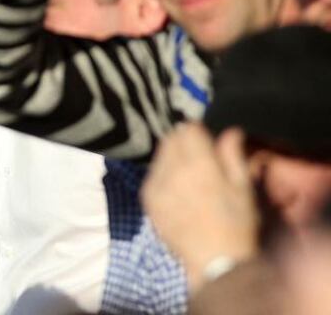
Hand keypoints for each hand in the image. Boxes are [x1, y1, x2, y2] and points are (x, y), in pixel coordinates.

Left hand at [142, 123, 258, 291]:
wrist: (214, 261)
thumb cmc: (236, 223)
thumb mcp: (242, 188)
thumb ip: (232, 155)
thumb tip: (230, 130)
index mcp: (199, 164)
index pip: (188, 129)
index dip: (198, 131)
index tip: (206, 141)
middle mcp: (173, 170)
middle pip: (170, 139)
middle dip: (183, 141)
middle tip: (197, 155)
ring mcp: (156, 185)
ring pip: (159, 156)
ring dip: (171, 156)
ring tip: (187, 173)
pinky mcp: (147, 199)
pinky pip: (152, 174)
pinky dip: (162, 174)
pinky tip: (176, 187)